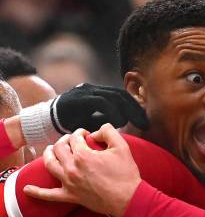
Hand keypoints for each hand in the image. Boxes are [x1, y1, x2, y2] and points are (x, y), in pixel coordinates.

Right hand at [20, 83, 148, 145]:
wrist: (47, 121)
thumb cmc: (71, 124)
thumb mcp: (93, 122)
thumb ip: (106, 122)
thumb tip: (124, 127)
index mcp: (97, 93)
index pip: (121, 96)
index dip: (135, 107)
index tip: (144, 120)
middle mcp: (93, 89)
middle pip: (120, 94)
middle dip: (135, 109)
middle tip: (145, 123)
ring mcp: (86, 92)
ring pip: (113, 97)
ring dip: (126, 111)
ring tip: (134, 124)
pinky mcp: (80, 98)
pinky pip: (102, 103)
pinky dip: (112, 113)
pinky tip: (117, 123)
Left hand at [23, 124, 141, 216]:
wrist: (129, 199)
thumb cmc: (126, 175)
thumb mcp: (122, 147)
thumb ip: (108, 131)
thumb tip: (96, 131)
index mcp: (83, 155)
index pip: (75, 137)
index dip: (80, 133)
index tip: (87, 136)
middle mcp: (72, 168)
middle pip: (59, 148)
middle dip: (65, 141)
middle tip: (72, 142)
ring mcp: (69, 183)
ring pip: (50, 164)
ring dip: (48, 155)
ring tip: (51, 150)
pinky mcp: (70, 196)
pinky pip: (50, 195)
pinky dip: (37, 192)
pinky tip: (27, 189)